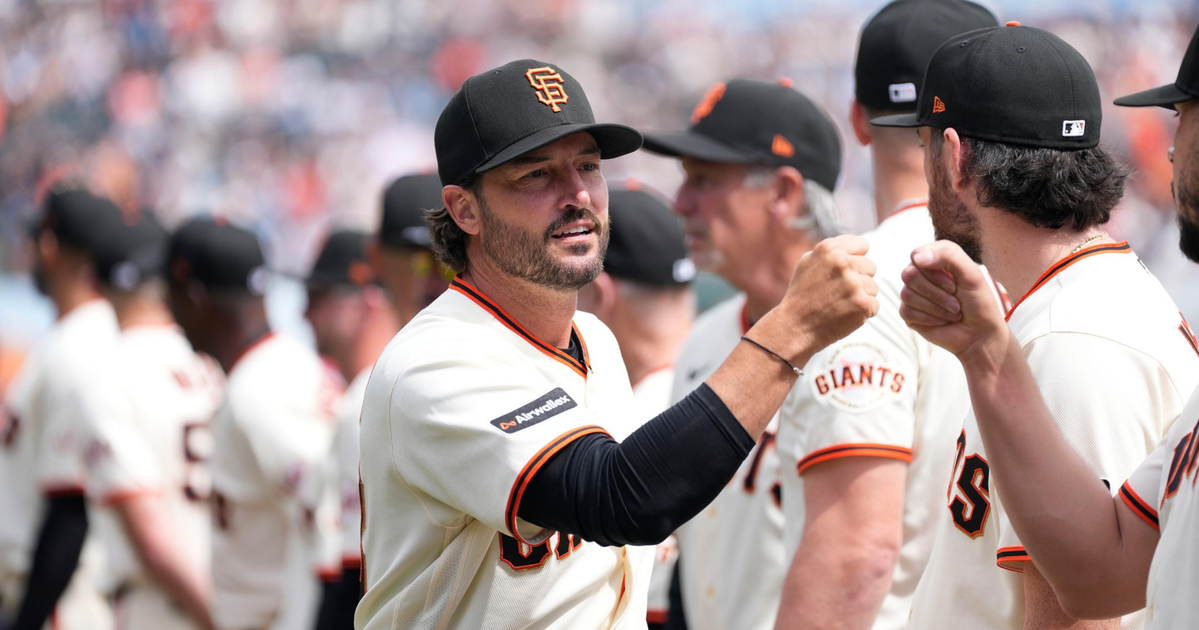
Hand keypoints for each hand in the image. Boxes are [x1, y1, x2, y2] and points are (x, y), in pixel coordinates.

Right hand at [756, 235, 878, 364]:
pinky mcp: (862, 303)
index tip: (842, 272)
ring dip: (861, 297)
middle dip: (858, 279)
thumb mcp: (808, 262)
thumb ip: (832, 250)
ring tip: (839, 304)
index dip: (854, 259)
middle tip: (838, 292)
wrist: (795, 326)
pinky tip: (844, 314)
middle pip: (870, 267)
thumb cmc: (802, 294)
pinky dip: (862, 312)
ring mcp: (854, 283)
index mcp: (829, 249)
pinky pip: (874, 305)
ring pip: (873, 287)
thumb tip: (857, 247)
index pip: (862, 245)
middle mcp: (843, 262)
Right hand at [899, 240, 1008, 369]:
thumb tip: (916, 257)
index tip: (954, 284)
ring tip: (953, 312)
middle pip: (909, 275)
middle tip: (956, 302)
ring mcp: (913, 293)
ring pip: (907, 294)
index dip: (934, 272)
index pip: (917, 255)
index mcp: (935, 259)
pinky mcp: (909, 313)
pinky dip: (929, 318)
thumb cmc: (978, 302)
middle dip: (936, 292)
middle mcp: (921, 274)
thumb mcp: (971, 274)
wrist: (980, 334)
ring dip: (936, 307)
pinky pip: (906, 311)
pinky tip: (942, 320)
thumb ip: (948, 256)